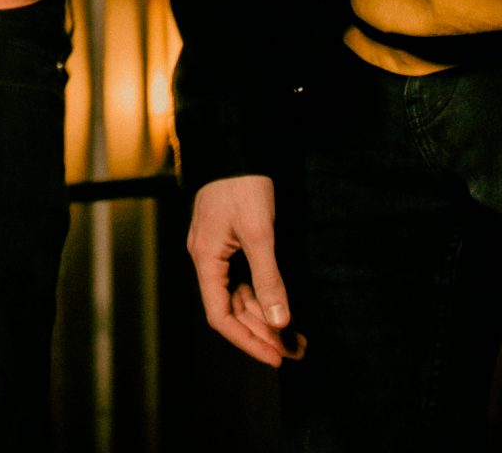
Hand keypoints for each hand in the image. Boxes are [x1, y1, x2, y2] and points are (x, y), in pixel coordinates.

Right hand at [185, 173, 304, 366]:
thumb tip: (280, 321)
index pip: (221, 316)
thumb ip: (268, 279)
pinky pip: (242, 279)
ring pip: (238, 295)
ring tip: (295, 335)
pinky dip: (261, 295)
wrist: (236, 144)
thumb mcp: (260, 233)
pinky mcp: (228, 240)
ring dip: (265, 315)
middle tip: (295, 351)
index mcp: (206, 259)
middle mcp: (206, 259)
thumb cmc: (244, 185)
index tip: (275, 356)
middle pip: (231, 309)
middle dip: (262, 332)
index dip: (248, 340)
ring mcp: (216, 250)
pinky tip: (281, 306)